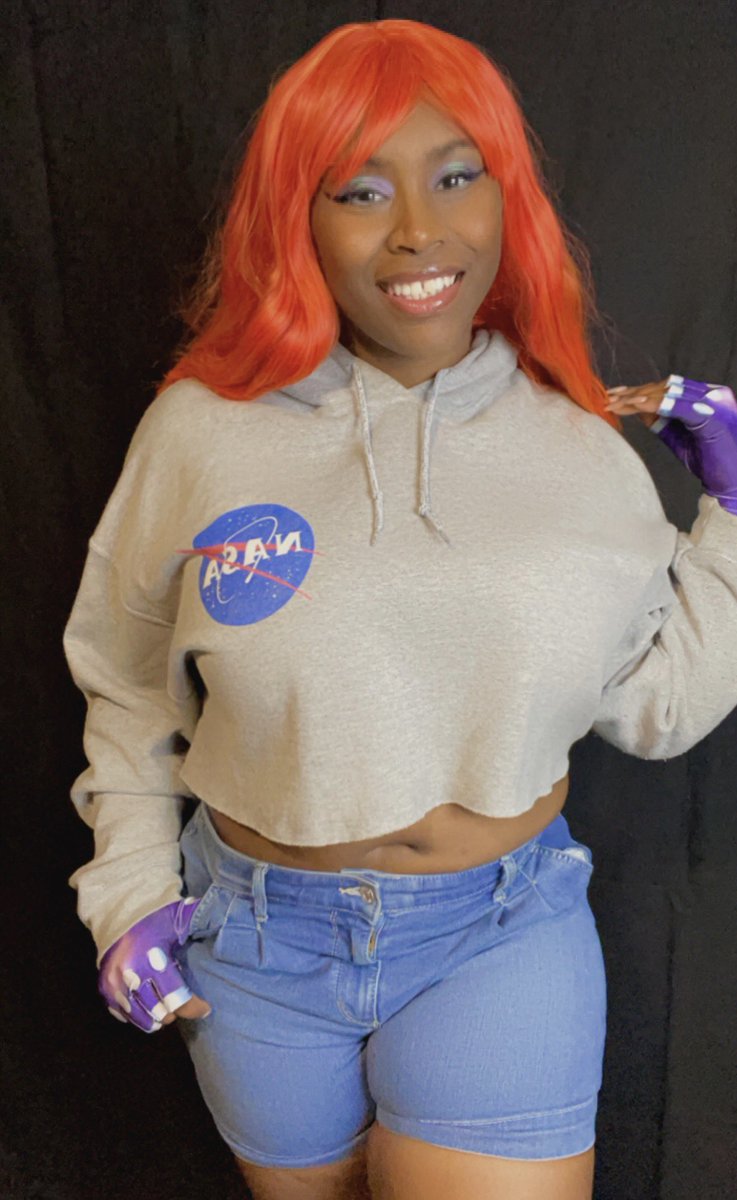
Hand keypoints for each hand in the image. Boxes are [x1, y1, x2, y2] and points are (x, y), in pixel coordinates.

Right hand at [98, 898, 211, 1032]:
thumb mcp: (183, 916)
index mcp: (150, 959)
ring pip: (142, 1020)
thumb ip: (207, 920)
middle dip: (175, 1012)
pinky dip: (140, 1013)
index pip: (175, 999)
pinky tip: (150, 1000)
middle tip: (182, 1000)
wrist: (119, 912)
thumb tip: (237, 921)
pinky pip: (125, 1016)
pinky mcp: (105, 991)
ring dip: (158, 1016)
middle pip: (159, 1015)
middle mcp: (129, 976)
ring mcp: (114, 985)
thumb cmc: (158, 917)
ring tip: (167, 1003)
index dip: (193, 1008)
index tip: (205, 1008)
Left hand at [604, 376, 736, 515]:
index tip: (616, 396)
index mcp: (706, 399)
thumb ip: (664, 422)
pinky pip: (680, 406)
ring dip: (640, 397)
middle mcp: (712, 395)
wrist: (734, 481)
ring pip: (670, 392)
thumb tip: (639, 409)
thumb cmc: (711, 462)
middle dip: (634, 392)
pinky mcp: (713, 417)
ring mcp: (714, 403)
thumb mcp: (681, 439)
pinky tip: (636, 405)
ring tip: (616, 403)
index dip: (640, 390)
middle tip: (609, 398)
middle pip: (666, 387)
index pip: (668, 388)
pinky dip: (656, 403)